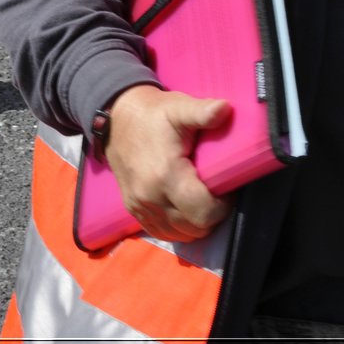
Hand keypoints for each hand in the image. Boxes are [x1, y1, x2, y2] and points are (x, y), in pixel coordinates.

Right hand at [105, 84, 233, 242]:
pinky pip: (162, 233)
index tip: (227, 188)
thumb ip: (202, 111)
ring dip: (197, 223)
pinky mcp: (133, 210)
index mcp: (166, 175)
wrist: (117, 119)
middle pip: (195, 228)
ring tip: (203, 199)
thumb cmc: (154, 114)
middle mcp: (151, 197)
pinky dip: (179, 227)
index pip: (204, 212)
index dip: (223, 205)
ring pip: (180, 235)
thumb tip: (226, 108)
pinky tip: (186, 208)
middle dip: (213, 215)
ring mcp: (140, 207)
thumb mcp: (179, 108)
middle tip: (217, 193)